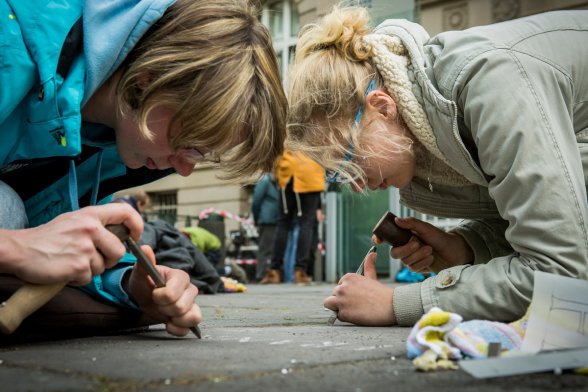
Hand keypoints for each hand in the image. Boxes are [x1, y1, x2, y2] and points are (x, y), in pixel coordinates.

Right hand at [1, 204, 142, 284]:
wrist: (21, 250)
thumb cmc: (48, 237)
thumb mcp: (74, 220)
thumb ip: (97, 224)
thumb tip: (121, 232)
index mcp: (91, 215)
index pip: (126, 212)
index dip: (136, 225)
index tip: (134, 236)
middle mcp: (91, 229)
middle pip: (119, 250)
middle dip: (109, 259)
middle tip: (90, 258)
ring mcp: (85, 248)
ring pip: (104, 266)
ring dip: (90, 269)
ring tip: (72, 260)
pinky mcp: (78, 266)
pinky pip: (89, 277)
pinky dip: (79, 278)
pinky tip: (66, 269)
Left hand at [127, 245, 201, 336]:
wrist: (145, 296)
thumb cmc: (145, 282)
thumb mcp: (141, 273)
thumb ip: (144, 262)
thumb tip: (145, 248)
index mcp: (180, 277)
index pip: (173, 293)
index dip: (160, 297)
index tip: (154, 294)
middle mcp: (191, 289)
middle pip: (182, 307)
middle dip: (165, 309)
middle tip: (158, 304)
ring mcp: (192, 304)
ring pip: (193, 317)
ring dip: (174, 319)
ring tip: (165, 313)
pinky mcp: (190, 317)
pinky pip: (189, 328)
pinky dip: (176, 329)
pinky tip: (168, 322)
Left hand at [324, 251, 395, 325]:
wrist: (391, 306)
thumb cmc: (382, 293)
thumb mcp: (372, 277)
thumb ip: (369, 266)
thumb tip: (372, 253)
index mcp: (348, 277)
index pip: (339, 285)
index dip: (346, 292)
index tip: (356, 296)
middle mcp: (342, 287)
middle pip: (334, 294)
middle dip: (342, 300)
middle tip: (356, 304)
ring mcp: (341, 301)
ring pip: (329, 303)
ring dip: (337, 307)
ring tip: (351, 310)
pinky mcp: (343, 313)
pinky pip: (337, 316)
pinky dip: (345, 317)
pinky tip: (356, 315)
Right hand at [373, 216, 472, 272]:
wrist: (454, 251)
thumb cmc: (440, 237)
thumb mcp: (426, 228)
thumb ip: (412, 223)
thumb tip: (397, 220)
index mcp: (404, 236)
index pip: (386, 238)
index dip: (379, 238)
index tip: (379, 240)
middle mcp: (405, 248)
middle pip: (394, 253)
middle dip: (406, 249)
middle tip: (418, 243)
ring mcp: (410, 259)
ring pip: (405, 261)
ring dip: (418, 255)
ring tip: (430, 249)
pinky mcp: (417, 268)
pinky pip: (413, 268)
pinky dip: (422, 262)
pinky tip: (431, 258)